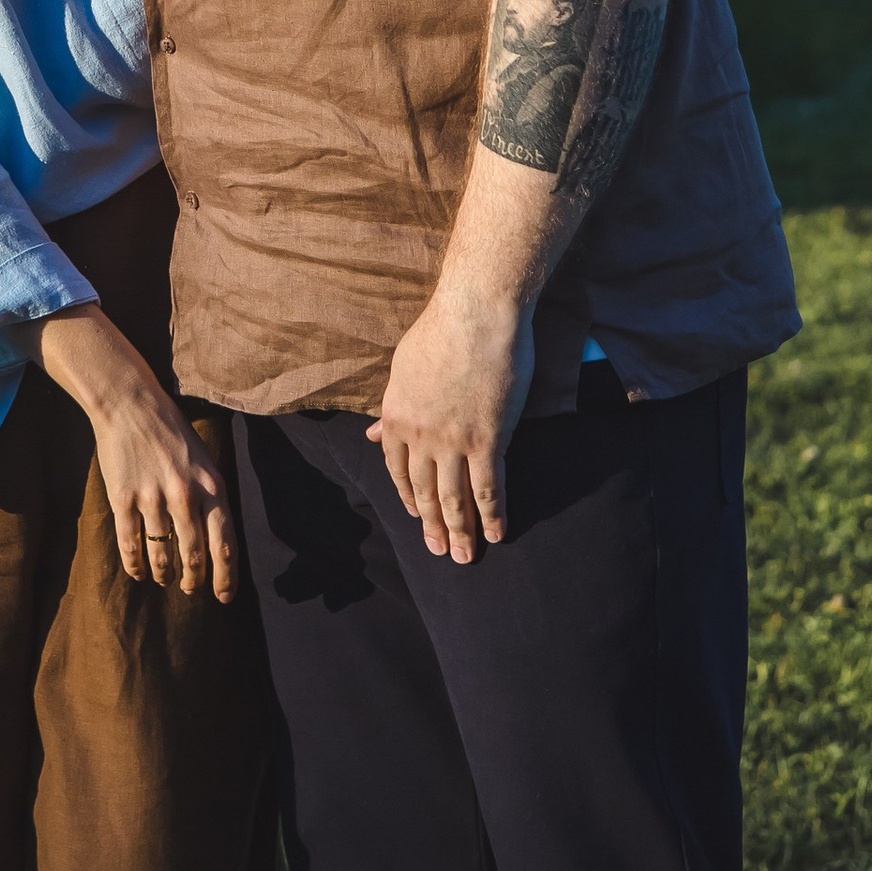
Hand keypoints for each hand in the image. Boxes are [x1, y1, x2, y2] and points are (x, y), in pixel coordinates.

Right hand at [29, 306, 239, 601]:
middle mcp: (185, 495)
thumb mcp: (203, 461)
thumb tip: (216, 543)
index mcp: (211, 486)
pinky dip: (135, 564)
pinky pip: (130, 543)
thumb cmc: (171, 432)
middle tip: (189, 588)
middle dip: (193, 580)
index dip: (226, 577)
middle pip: (194, 556)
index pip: (225, 544)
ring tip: (164, 579)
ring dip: (164, 574)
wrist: (130, 403)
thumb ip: (210, 498)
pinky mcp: (124, 497)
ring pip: (162, 554)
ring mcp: (152, 497)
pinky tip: (137, 572)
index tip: (224, 597)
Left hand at [365, 281, 531, 563]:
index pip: (398, 469)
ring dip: (459, 530)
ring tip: (464, 557)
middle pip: (424, 491)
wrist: (475, 313)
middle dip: (431, 525)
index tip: (416, 516)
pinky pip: (489, 488)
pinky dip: (492, 515)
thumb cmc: (440, 332)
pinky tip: (496, 533)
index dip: (407, 497)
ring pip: (454, 498)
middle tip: (439, 552)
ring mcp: (454, 441)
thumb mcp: (402, 369)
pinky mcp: (488, 440)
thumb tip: (374, 435)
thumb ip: (391, 407)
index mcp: (396, 416)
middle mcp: (420, 435)